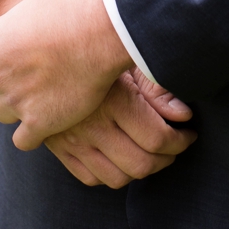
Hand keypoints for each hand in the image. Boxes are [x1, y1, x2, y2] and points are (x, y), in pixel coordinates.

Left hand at [0, 0, 129, 150]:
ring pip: (2, 113)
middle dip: (7, 78)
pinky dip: (33, 133)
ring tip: (41, 98)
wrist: (100, 31)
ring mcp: (15, 101)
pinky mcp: (38, 123)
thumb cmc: (76, 1)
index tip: (11, 51)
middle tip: (34, 72)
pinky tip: (49, 121)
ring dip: (17, 106)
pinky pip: (23, 140)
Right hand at [46, 66, 196, 188]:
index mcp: (112, 100)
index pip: (157, 138)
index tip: (188, 134)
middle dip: (167, 159)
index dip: (180, 141)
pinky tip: (122, 158)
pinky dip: (111, 175)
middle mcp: (92, 125)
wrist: (40, 52)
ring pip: (118, 178)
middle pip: (141, 164)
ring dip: (142, 171)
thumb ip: (156, 88)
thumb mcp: (127, 61)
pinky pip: (91, 178)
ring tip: (153, 154)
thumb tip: (184, 115)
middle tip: (176, 146)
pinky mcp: (59, 148)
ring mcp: (73, 141)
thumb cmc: (92, 49)